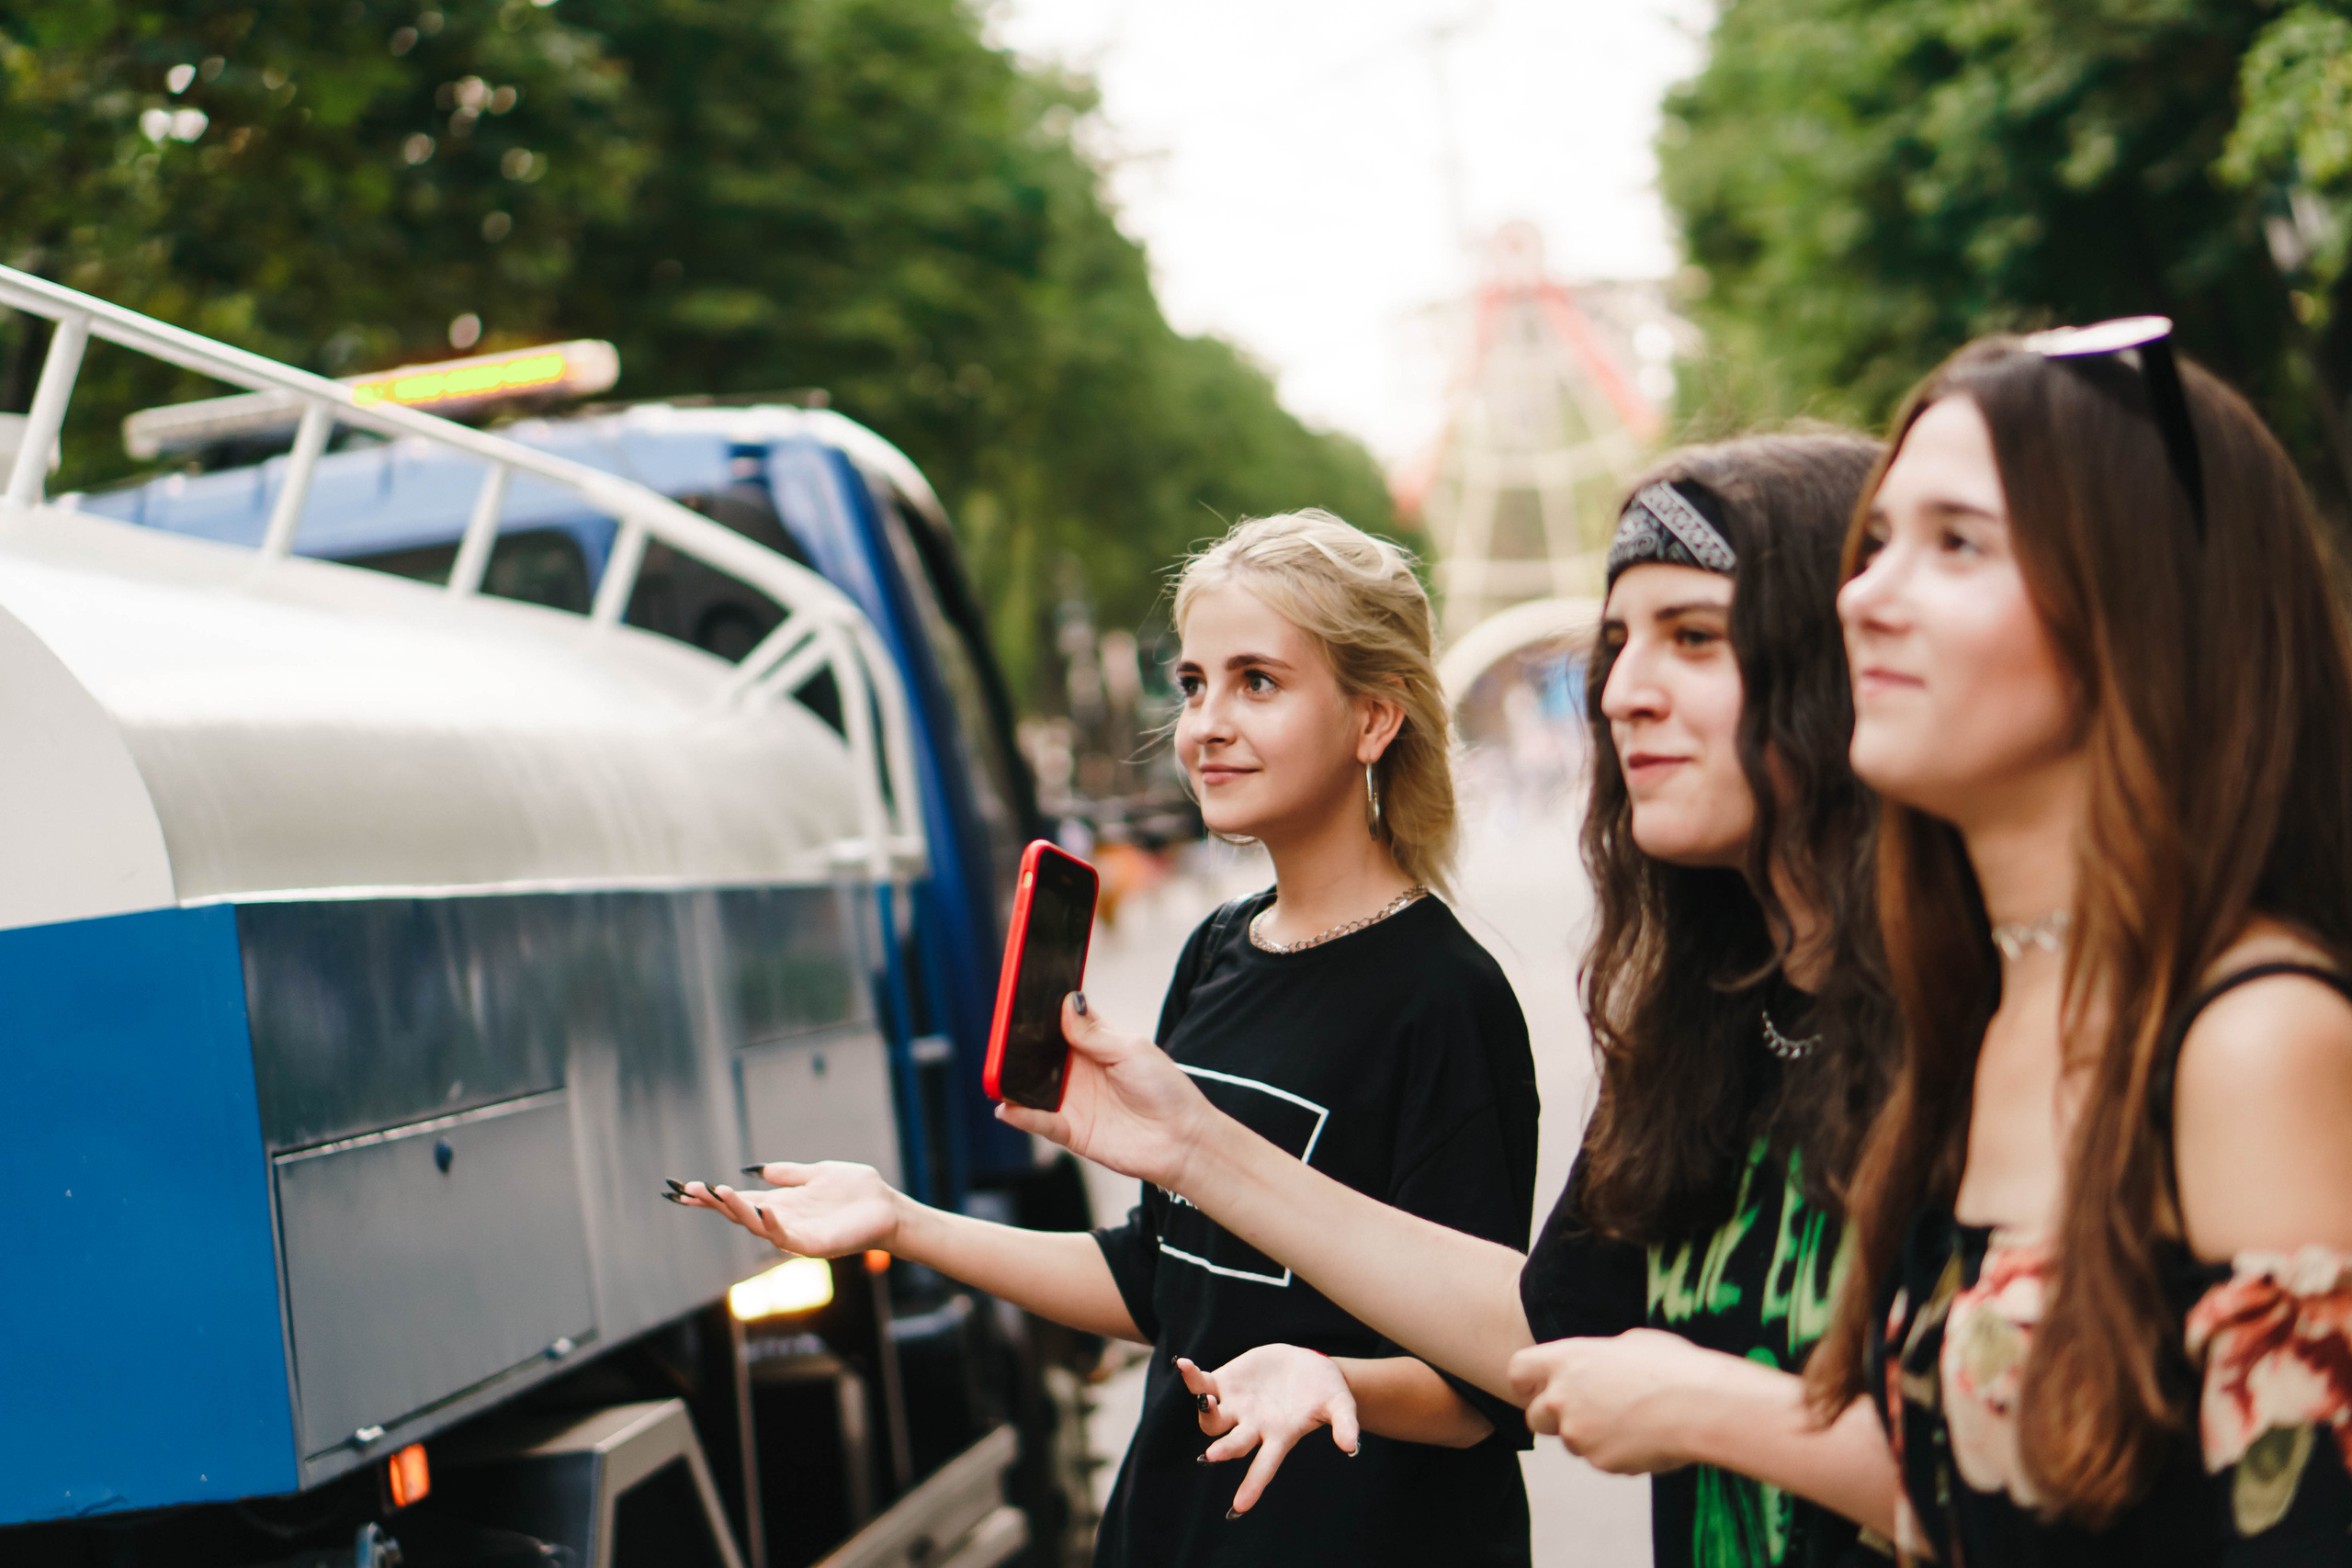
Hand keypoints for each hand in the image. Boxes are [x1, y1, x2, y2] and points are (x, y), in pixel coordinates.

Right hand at [679, 1161, 901, 1257]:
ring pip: (756, 1225)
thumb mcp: (817, 1173)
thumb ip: (788, 1174)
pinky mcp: (814, 1245)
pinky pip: (787, 1237)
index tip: (683, 1188)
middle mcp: (782, 1221)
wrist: (887, 1207)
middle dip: (713, 1203)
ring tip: (718, 1192)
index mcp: (781, 1203)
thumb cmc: (856, 1192)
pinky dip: (772, 1225)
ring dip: (736, 1210)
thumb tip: (755, 1169)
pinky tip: (762, 1210)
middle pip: (739, 1214)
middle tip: (688, 1190)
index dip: (711, 1196)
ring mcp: (796, 1234)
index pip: (739, 1201)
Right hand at [995, 994, 1221, 1193]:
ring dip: (1012, 1079)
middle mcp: (1078, 1072)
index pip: (1060, 1023)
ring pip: (1031, 1087)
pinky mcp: (1071, 1131)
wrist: (1182, 1139)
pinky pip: (1038, 1122)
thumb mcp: (1131, 1049)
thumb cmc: (1165, 1089)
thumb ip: (1095, 1032)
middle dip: (1019, 1045)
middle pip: (1038, 1054)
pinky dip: (1020, 1115)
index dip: (1040, 1012)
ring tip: (996, 1069)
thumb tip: (1068, 1003)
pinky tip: (1006, 1107)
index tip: (1019, 997)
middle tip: (1001, 1034)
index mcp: (1095, 1045)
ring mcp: (1072, 1101)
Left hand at [1179, 1347, 1360, 1514]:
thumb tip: (1351, 1447)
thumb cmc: (1325, 1390)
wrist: (1308, 1365)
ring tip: (1207, 1399)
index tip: (1239, 1507)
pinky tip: (1184, 1365)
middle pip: (1233, 1444)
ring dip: (1206, 1412)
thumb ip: (1344, 1424)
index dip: (1253, 1485)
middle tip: (1213, 1454)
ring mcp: (1236, 1405)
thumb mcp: (1340, 1403)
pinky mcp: (1226, 1382)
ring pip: (1212, 1418)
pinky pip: (1202, 1384)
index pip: (1265, 1467)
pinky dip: (1192, 1377)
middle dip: (1224, 1449)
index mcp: (1279, 1436)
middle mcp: (1252, 1426)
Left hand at [1508, 1329, 1717, 1473]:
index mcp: (1567, 1359)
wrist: (1700, 1407)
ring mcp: (1577, 1433)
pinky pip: (1602, 1460)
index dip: (1527, 1383)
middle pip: (1535, 1419)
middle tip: (1588, 1414)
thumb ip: (1599, 1359)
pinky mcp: (1599, 1461)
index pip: (1517, 1371)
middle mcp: (1562, 1397)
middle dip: (1555, 1421)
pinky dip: (1618, 1454)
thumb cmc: (1672, 1366)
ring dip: (1593, 1437)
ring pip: (1573, 1443)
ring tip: (1635, 1421)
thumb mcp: (1631, 1343)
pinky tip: (1648, 1439)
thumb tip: (1599, 1367)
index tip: (1541, 1389)